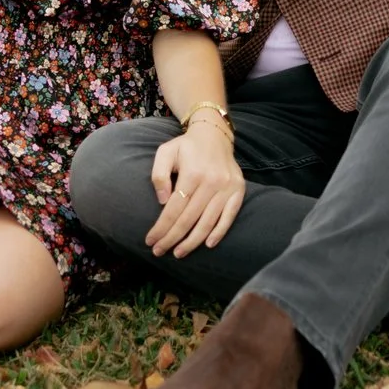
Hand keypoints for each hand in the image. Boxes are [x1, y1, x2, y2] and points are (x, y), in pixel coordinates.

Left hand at [144, 120, 245, 257]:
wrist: (215, 135)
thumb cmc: (186, 146)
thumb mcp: (165, 152)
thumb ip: (159, 174)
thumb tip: (162, 201)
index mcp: (193, 172)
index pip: (174, 208)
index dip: (161, 227)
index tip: (150, 240)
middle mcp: (212, 181)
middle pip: (189, 219)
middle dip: (172, 238)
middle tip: (159, 251)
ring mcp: (228, 187)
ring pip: (208, 222)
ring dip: (192, 241)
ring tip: (178, 253)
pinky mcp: (238, 190)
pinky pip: (229, 216)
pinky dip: (219, 232)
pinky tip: (207, 244)